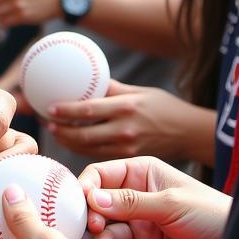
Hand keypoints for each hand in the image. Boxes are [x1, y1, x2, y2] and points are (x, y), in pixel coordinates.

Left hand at [44, 81, 212, 161]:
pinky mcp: (129, 160)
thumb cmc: (165, 108)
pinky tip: (74, 142)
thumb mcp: (140, 91)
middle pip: (82, 135)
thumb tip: (87, 78)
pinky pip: (99, 156)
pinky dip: (82, 150)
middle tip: (47, 123)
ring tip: (56, 132)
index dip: (65, 111)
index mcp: (125, 108)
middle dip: (60, 130)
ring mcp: (127, 148)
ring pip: (87, 149)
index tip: (49, 107)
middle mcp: (124, 130)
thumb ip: (112, 88)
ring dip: (67, 142)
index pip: (87, 111)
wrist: (191, 134)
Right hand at [79, 156, 230, 238]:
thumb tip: (92, 199)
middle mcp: (136, 199)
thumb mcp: (170, 203)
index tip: (78, 204)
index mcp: (141, 175)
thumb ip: (130, 203)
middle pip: (98, 207)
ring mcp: (140, 228)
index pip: (101, 175)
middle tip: (93, 230)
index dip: (86, 188)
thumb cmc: (212, 215)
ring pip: (107, 234)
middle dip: (92, 220)